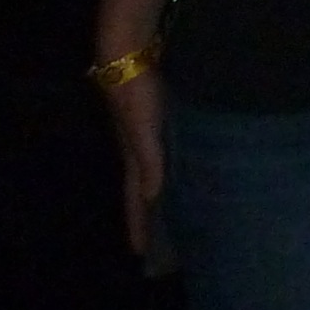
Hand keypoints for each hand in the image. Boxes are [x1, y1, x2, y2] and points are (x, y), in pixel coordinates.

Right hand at [101, 65, 167, 257]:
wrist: (126, 56)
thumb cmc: (135, 94)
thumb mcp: (143, 129)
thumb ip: (149, 160)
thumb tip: (152, 197)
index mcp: (133, 157)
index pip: (135, 199)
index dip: (137, 224)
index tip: (139, 253)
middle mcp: (137, 150)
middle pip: (143, 190)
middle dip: (148, 215)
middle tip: (158, 239)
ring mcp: (145, 134)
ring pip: (153, 172)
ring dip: (159, 192)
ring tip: (172, 210)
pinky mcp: (155, 118)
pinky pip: (163, 152)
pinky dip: (170, 166)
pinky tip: (183, 166)